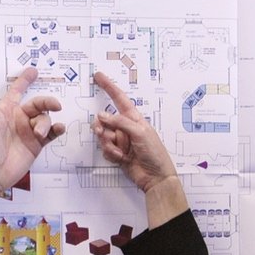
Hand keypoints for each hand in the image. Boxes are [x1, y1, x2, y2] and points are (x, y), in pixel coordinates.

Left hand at [0, 67, 64, 200]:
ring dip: (45, 123)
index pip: (17, 91)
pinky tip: (59, 129)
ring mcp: (28, 132)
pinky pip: (50, 134)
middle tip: (54, 105)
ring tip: (38, 134)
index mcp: (6, 111)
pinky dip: (57, 130)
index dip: (25, 81)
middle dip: (47, 102)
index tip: (33, 71)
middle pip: (38, 104)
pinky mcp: (36, 145)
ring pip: (44, 119)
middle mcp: (18, 120)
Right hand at [92, 71, 188, 226]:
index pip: (119, 99)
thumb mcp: (140, 133)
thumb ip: (120, 123)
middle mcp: (126, 127)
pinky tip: (121, 158)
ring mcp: (121, 141)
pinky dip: (110, 153)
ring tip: (119, 150)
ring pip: (103, 136)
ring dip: (107, 143)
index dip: (109, 87)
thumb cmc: (155, 153)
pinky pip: (105, 149)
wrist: (155, 177)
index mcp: (134, 118)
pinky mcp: (117, 153)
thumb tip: (102, 116)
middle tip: (102, 133)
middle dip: (101, 127)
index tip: (98, 76)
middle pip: (104, 120)